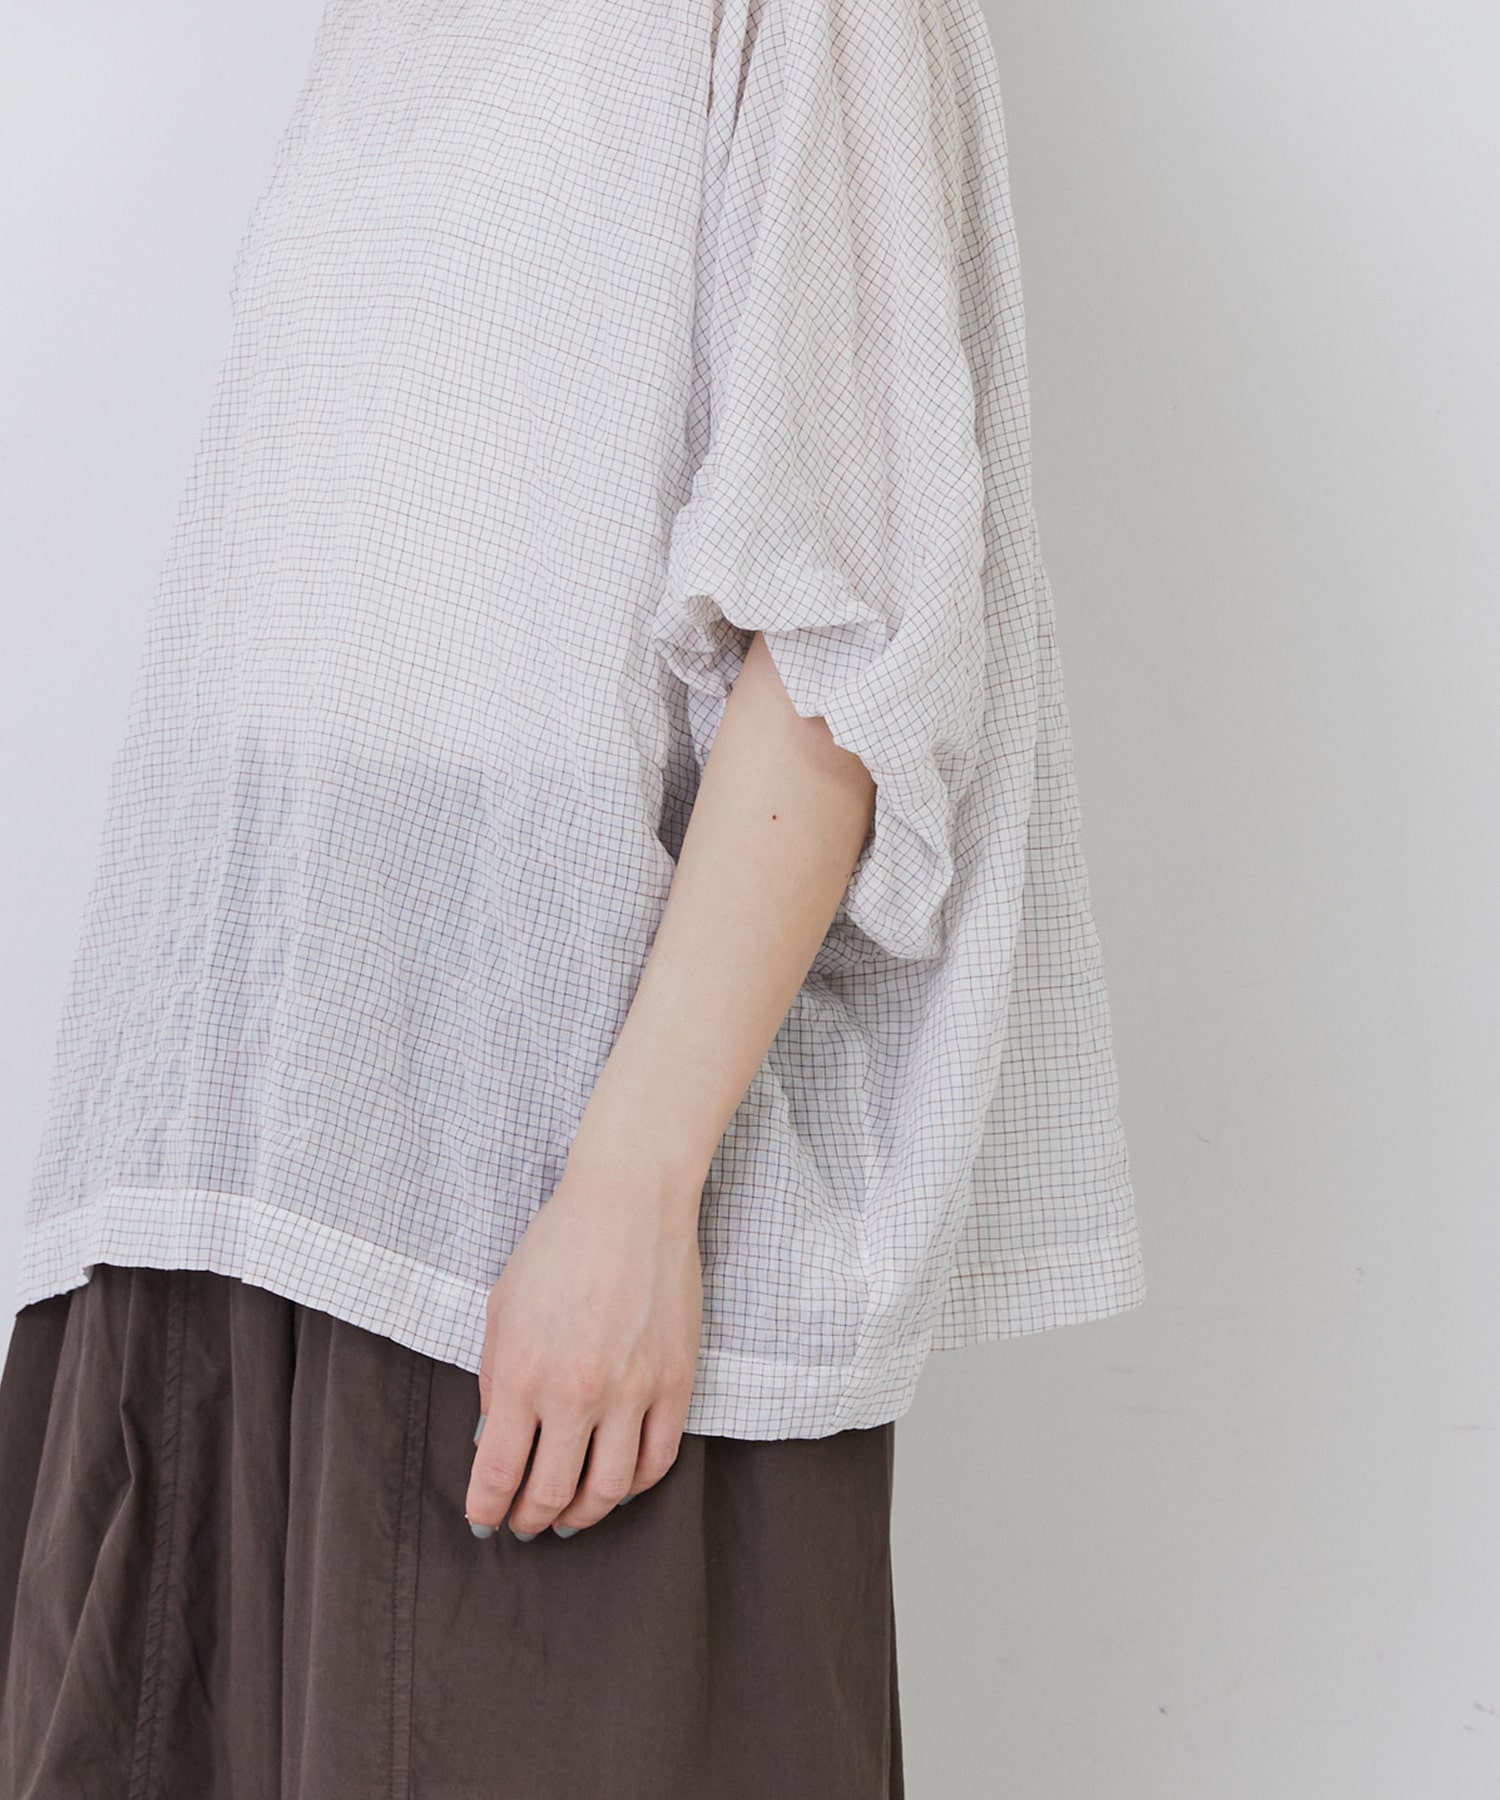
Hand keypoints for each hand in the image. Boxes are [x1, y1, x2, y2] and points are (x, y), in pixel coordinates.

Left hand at [464, 1154, 703, 1539]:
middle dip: (530, 1520)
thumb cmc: (557, 1247)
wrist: (629, 1203)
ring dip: (584, 1515)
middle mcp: (577, 1394)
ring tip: (570, 1514)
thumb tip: (497, 1441)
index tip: (483, 1519)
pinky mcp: (676, 1382)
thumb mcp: (503, 1310)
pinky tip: (617, 1481)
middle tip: (523, 1523)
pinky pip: (659, 1460)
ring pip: (609, 1490)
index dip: (486, 1509)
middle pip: (552, 1494)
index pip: (497, 1474)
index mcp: (524, 1375)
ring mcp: (633, 1391)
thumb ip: (497, 1380)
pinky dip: (635, 1485)